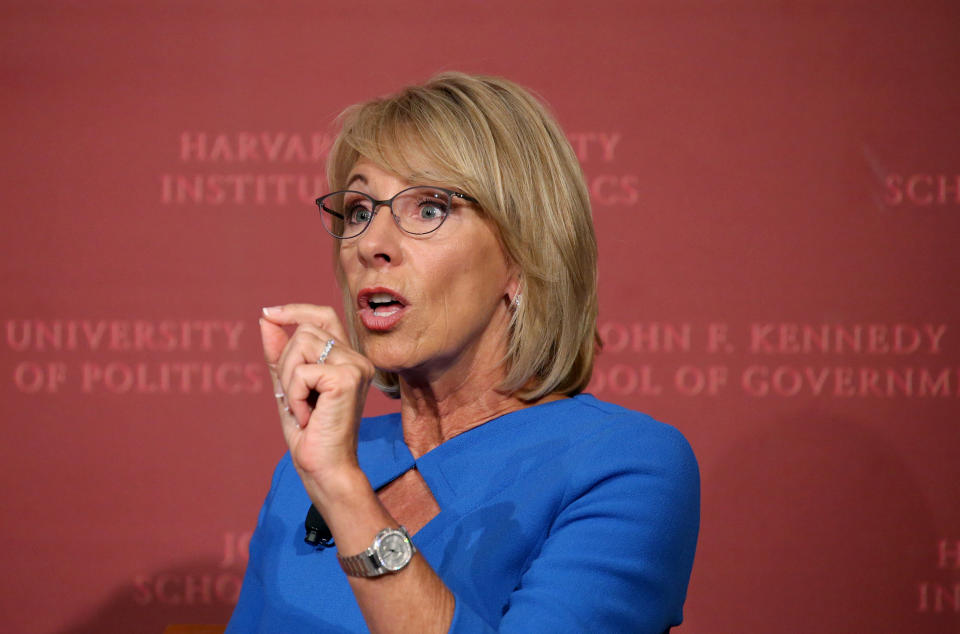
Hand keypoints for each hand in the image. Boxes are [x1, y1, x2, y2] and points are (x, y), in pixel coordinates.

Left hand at [259, 304, 375, 487]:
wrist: (324, 467)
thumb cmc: (309, 434)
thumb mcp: (288, 387)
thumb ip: (279, 354)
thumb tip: (266, 319)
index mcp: (346, 359)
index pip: (324, 316)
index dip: (295, 310)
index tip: (268, 314)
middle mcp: (357, 358)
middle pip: (304, 331)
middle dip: (285, 363)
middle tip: (294, 400)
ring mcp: (355, 366)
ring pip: (300, 345)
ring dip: (288, 381)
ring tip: (302, 408)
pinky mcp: (348, 378)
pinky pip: (302, 371)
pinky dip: (294, 395)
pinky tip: (308, 416)